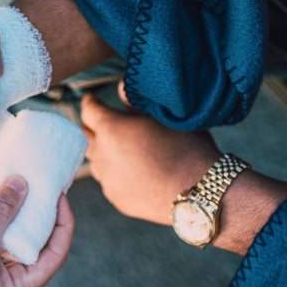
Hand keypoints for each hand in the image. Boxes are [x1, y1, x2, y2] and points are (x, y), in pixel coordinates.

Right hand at [0, 176, 73, 286]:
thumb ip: (1, 210)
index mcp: (17, 286)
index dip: (61, 222)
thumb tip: (23, 184)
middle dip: (32, 207)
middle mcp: (5, 278)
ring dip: (6, 204)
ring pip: (5, 230)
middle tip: (37, 180)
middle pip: (31, 238)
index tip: (59, 194)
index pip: (54, 252)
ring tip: (11, 175)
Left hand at [80, 87, 286, 253]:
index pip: (88, 111)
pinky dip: (116, 173)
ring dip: (104, 151)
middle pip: (87, 136)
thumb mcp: (165, 115)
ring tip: (121, 148)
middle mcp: (102, 154)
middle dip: (94, 127)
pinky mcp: (116, 198)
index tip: (92, 99)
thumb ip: (136, 102)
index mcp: (110, 129)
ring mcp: (107, 179)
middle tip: (104, 122)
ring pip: (96, 160)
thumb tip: (121, 89)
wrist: (199, 192)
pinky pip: (109, 181)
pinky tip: (133, 171)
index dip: (91, 103)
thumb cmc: (186, 148)